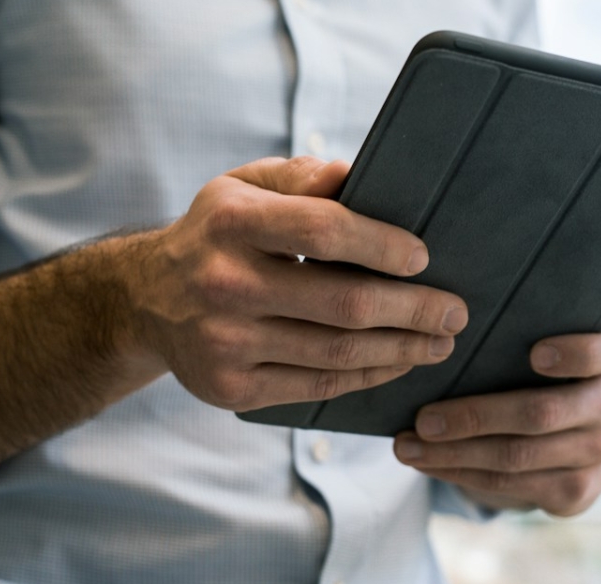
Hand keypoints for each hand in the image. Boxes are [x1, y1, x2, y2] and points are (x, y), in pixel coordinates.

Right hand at [116, 156, 468, 410]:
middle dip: (413, 309)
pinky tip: (398, 363)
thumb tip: (359, 177)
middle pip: (342, 303)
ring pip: (337, 352)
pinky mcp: (230, 390)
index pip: (323, 230)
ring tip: (439, 341)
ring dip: (402, 348)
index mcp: (231, 222)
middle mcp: (224, 284)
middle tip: (455, 312)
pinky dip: (367, 376)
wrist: (144, 301)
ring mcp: (225, 343)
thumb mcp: (243, 186)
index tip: (424, 258)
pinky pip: (317, 386)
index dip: (381, 245)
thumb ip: (301, 178)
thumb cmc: (217, 234)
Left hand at [392, 328, 600, 516]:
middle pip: (542, 413)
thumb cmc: (541, 377)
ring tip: (407, 446)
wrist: (572, 439)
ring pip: (516, 456)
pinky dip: (459, 472)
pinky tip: (427, 463)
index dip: (580, 354)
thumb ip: (518, 336)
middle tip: (424, 418)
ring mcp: (597, 455)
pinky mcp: (574, 493)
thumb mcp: (543, 350)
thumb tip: (443, 331)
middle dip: (476, 417)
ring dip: (453, 453)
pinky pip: (508, 484)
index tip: (535, 354)